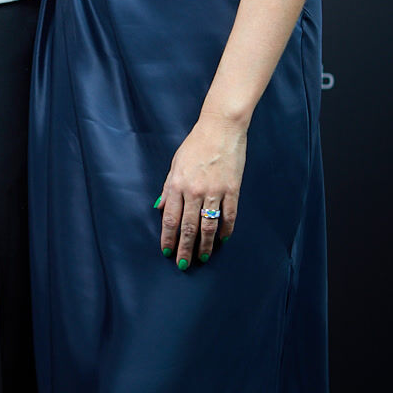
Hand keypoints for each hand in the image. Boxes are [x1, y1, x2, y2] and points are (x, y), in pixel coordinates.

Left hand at [157, 115, 246, 267]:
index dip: (168, 238)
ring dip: (205, 245)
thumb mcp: (175, 164)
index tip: (167, 251)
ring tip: (203, 257)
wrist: (221, 128)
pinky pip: (229, 215)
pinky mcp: (232, 189)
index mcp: (177, 184)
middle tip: (183, 264)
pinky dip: (226, 230)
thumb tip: (160, 208)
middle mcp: (194, 191)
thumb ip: (168, 188)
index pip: (170, 219)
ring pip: (208, 226)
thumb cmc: (195, 144)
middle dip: (185, 248)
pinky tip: (223, 239)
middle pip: (188, 227)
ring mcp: (215, 191)